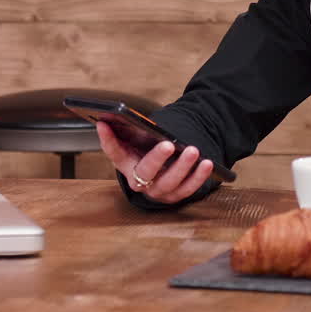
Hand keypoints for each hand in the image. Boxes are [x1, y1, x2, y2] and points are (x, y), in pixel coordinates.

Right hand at [95, 121, 214, 203]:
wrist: (162, 172)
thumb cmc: (147, 150)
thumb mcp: (138, 140)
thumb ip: (131, 130)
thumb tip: (120, 115)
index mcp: (125, 163)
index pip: (113, 152)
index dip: (107, 140)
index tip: (103, 124)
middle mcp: (139, 181)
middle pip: (145, 172)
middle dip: (156, 158)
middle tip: (168, 145)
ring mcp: (158, 191)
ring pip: (169, 182)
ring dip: (182, 167)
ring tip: (192, 150)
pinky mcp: (175, 196)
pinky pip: (188, 188)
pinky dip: (198, 176)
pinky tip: (207, 162)